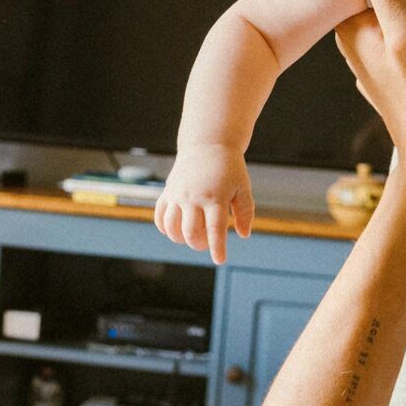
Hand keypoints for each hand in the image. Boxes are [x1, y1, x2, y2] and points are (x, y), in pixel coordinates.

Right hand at [155, 144, 252, 263]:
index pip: (215, 229)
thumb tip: (243, 235)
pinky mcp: (168, 192)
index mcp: (215, 197)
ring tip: (190, 237)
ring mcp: (178, 194)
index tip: (220, 260)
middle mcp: (193, 197)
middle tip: (206, 243)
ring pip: (172, 227)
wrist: (207, 144)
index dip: (217, 248)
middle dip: (199, 244)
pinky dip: (165, 228)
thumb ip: (245, 212)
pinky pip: (160, 216)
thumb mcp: (243, 187)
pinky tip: (174, 231)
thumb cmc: (229, 168)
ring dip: (180, 239)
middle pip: (190, 232)